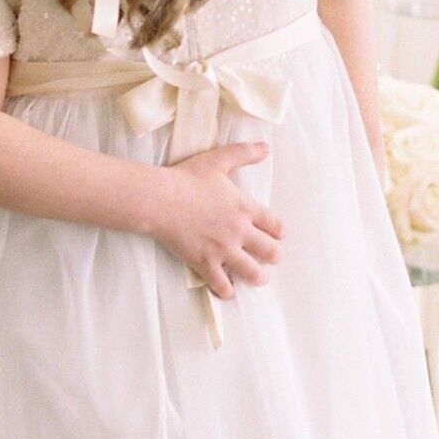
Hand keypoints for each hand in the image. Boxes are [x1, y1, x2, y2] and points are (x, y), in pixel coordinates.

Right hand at [151, 141, 282, 299]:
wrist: (159, 199)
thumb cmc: (187, 178)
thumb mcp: (218, 160)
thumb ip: (244, 153)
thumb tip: (266, 147)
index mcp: (245, 208)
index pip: (275, 225)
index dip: (279, 231)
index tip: (278, 235)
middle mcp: (239, 232)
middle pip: (271, 251)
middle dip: (274, 255)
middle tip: (271, 257)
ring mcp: (223, 250)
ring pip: (252, 272)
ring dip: (258, 277)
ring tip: (258, 278)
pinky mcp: (204, 263)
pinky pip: (222, 285)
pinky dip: (227, 290)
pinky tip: (228, 290)